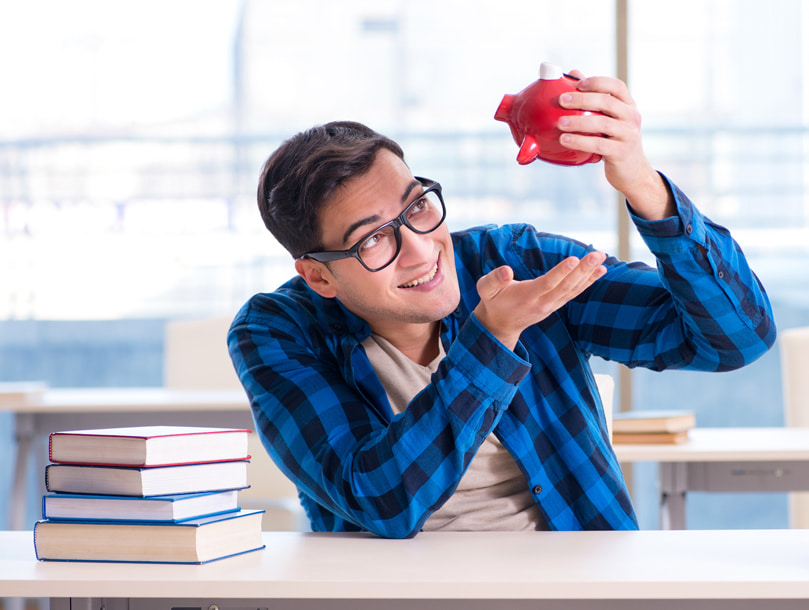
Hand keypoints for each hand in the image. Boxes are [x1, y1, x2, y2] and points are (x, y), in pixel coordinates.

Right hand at [473, 252, 606, 349]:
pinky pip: (574, 292)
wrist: (500, 325)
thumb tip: (505, 270)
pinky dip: (588, 282)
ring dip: (589, 274)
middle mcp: (543, 303)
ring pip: (573, 289)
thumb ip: (494, 279)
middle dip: (583, 270)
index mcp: (527, 297)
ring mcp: (551, 305)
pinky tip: (600, 271)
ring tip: (602, 259)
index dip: (561, 272)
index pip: (547, 283)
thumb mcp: (486, 289)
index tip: (574, 259)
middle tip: (597, 255)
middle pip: (566, 286)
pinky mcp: (556, 304)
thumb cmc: (493, 302)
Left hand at [557, 70, 674, 219]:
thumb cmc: (614, 141)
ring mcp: (628, 134)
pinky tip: (564, 140)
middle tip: (562, 101)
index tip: (578, 83)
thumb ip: (593, 99)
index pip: (617, 86)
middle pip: (607, 102)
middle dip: (583, 99)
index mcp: (628, 105)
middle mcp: (631, 117)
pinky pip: (599, 144)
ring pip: (603, 123)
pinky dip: (580, 141)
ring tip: (560, 123)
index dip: (598, 82)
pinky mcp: (622, 152)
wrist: (632, 171)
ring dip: (579, 121)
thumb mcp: (608, 120)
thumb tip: (573, 73)